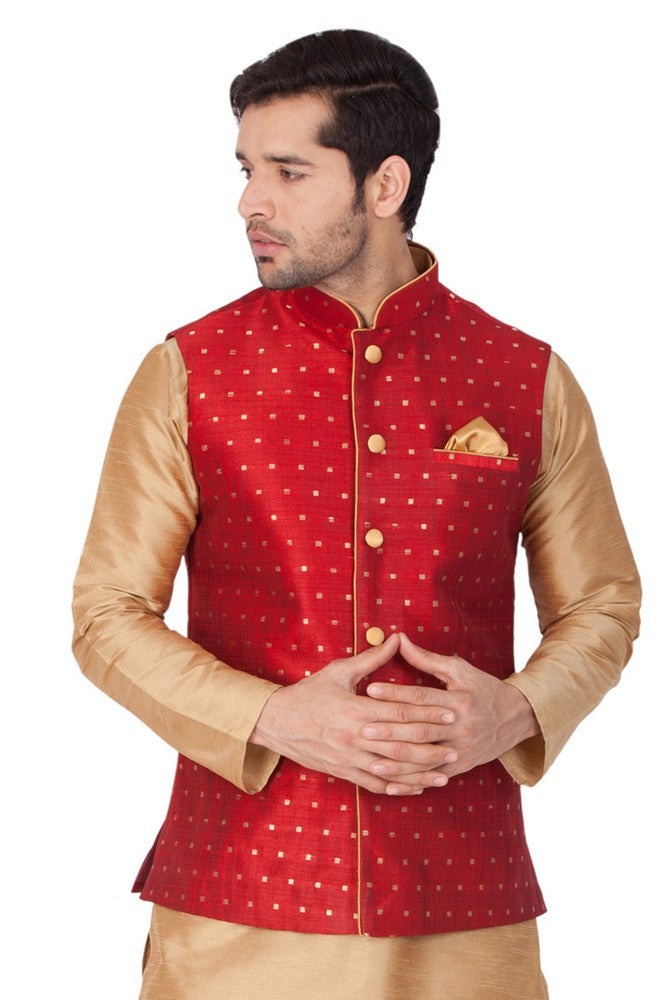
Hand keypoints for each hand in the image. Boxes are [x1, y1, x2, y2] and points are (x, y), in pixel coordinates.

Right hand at [248, 633, 457, 794]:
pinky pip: (375, 784)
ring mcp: (350, 758)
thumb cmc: (309, 693)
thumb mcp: (339, 671)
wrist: (276, 722)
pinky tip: (416, 787)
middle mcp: (355, 737)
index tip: (450, 712)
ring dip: (420, 772)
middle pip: (401, 745)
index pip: (399, 713)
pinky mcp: (344, 772)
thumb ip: (371, 659)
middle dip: (431, 746)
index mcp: (356, 710)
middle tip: (456, 746)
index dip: (427, 713)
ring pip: (392, 770)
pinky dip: (398, 787)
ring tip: (445, 773)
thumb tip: (395, 639)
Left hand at [363, 633, 539, 792]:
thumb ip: (426, 658)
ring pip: (424, 759)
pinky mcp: (459, 767)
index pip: (422, 697)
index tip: (370, 689)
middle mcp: (460, 728)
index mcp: (459, 701)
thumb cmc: (482, 689)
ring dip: (397, 763)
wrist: (515, 718)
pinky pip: (431, 777)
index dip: (396, 693)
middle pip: (420, 730)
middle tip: (363, 729)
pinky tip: (390, 784)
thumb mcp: (459, 670)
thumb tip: (399, 639)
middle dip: (390, 731)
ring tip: (371, 760)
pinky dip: (411, 782)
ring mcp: (461, 750)